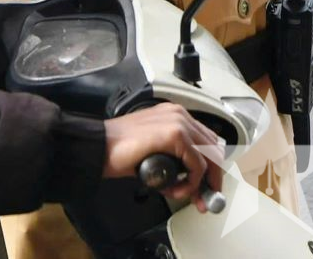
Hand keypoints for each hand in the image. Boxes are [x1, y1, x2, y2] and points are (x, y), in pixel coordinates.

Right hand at [103, 103, 224, 212]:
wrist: (99, 146)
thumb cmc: (119, 150)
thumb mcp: (154, 150)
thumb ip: (174, 157)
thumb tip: (191, 177)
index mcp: (174, 114)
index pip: (207, 140)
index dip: (210, 167)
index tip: (206, 187)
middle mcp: (179, 114)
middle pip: (214, 148)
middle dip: (211, 178)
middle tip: (203, 198)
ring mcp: (178, 122)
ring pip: (210, 157)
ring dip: (200, 182)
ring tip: (185, 195)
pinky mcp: (175, 134)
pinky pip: (197, 165)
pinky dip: (190, 183)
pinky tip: (174, 189)